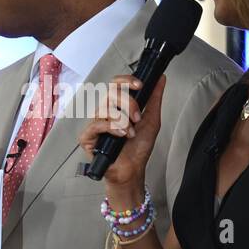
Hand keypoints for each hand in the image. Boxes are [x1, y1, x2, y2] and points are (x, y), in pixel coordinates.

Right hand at [79, 74, 164, 192]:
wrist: (132, 170)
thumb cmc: (138, 149)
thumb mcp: (152, 120)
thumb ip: (154, 99)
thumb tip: (161, 79)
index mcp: (118, 106)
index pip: (115, 84)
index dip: (126, 81)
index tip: (140, 85)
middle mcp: (105, 113)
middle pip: (110, 92)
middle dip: (129, 103)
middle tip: (138, 118)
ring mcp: (96, 124)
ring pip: (105, 107)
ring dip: (123, 119)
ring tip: (130, 132)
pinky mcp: (87, 137)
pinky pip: (96, 125)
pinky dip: (111, 127)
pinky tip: (120, 135)